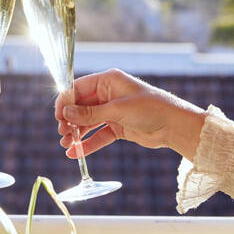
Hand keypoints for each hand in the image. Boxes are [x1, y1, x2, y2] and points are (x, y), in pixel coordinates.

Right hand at [55, 69, 206, 159]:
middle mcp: (108, 94)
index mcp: (108, 80)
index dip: (65, 101)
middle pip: (80, 106)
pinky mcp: (117, 127)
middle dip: (69, 120)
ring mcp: (112, 111)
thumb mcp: (117, 109)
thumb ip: (90, 112)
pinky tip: (76, 153)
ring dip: (76, 133)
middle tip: (63, 133)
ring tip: (66, 145)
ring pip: (87, 122)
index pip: (78, 88)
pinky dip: (87, 143)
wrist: (175, 126)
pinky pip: (98, 135)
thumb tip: (65, 112)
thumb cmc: (150, 108)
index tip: (58, 116)